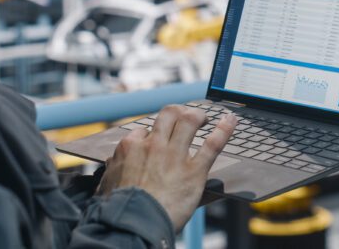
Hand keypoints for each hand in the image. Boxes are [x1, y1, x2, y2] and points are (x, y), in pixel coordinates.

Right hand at [96, 105, 237, 230]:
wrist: (132, 226)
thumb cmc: (118, 210)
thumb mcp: (107, 185)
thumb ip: (114, 169)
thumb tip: (112, 163)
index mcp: (131, 148)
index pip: (143, 130)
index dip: (152, 133)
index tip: (157, 137)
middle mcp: (154, 146)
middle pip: (169, 114)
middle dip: (178, 112)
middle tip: (184, 117)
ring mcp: (175, 156)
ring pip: (189, 121)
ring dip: (199, 116)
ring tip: (204, 118)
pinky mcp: (194, 171)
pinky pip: (212, 144)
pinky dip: (224, 130)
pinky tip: (230, 120)